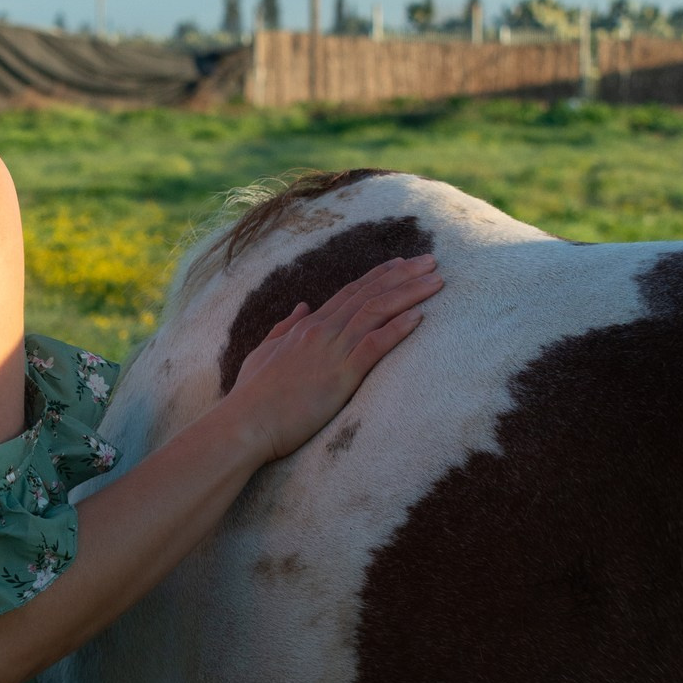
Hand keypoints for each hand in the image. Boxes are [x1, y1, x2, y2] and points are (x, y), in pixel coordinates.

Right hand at [225, 255, 442, 462]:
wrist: (246, 422)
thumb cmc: (252, 395)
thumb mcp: (264, 352)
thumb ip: (285, 328)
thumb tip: (302, 307)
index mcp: (307, 327)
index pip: (349, 293)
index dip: (378, 276)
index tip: (401, 263)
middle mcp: (322, 331)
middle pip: (370, 294)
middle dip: (404, 276)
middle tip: (431, 260)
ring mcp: (332, 351)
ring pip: (377, 312)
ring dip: (410, 293)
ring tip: (436, 280)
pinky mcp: (341, 375)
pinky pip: (374, 345)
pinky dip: (398, 328)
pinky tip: (420, 316)